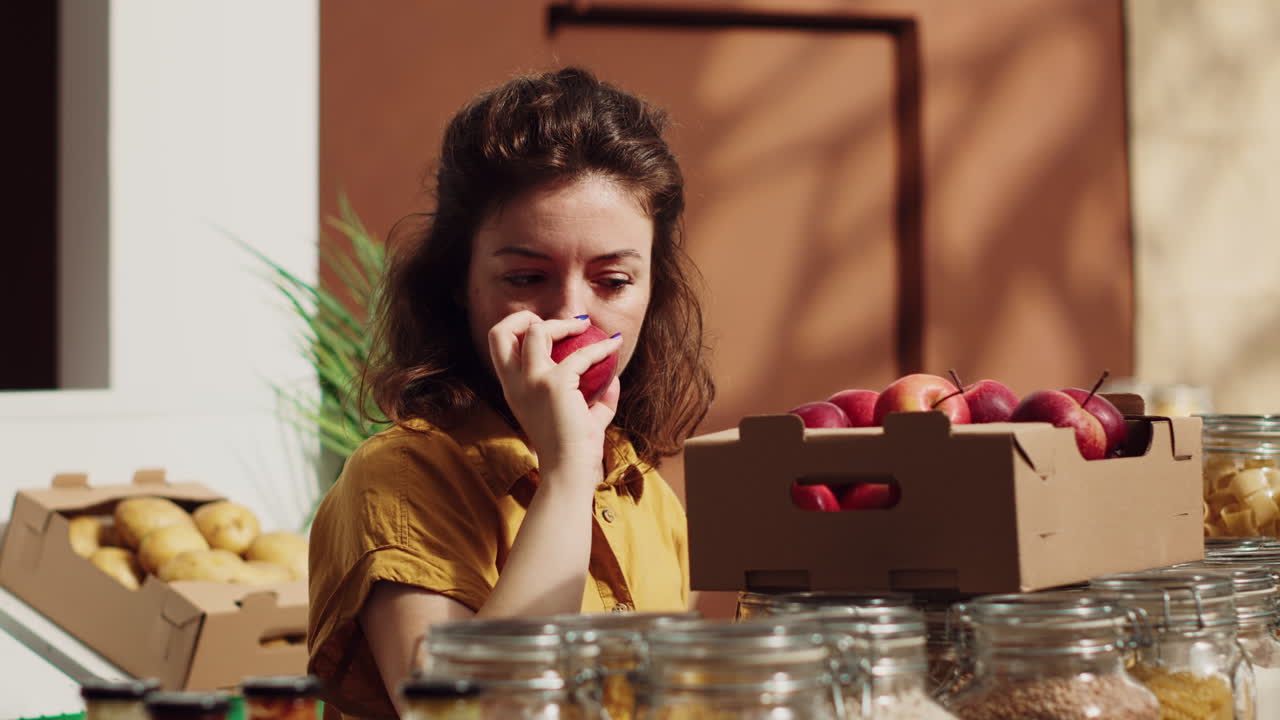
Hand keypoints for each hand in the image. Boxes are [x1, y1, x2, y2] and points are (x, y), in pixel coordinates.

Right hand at [488, 312, 623, 482]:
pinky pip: (581, 355)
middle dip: (523, 316)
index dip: (518, 330)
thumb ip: (596, 398)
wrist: (569, 471)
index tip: (547, 329)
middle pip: (500, 332)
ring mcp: (532, 381)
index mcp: (513, 389)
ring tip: (586, 326)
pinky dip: (600, 347)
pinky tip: (615, 345)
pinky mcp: (554, 384)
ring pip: (537, 331)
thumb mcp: (584, 418)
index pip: (499, 347)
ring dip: (563, 323)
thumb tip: (612, 377)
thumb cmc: (575, 450)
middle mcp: (515, 383)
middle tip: (554, 322)